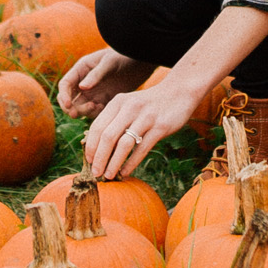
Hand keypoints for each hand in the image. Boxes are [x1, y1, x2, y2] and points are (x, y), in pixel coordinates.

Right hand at [58, 47, 147, 117]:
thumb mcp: (109, 62)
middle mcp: (85, 82)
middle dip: (70, 108)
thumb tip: (82, 87)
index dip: (63, 96)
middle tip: (76, 114)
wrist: (141, 60)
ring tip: (95, 107)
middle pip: (70, 99)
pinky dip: (96, 113)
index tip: (68, 106)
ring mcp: (95, 92)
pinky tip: (104, 109)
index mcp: (81, 70)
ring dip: (84, 111)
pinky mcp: (105, 100)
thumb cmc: (124, 55)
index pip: (65, 85)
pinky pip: (95, 111)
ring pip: (81, 107)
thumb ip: (96, 75)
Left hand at [82, 75, 201, 179]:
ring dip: (113, 163)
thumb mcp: (129, 105)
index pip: (97, 127)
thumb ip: (114, 120)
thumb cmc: (149, 104)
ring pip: (124, 144)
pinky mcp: (160, 126)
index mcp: (117, 102)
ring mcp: (145, 117)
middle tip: (95, 173)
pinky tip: (125, 172)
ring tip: (108, 175)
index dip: (91, 146)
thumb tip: (98, 147)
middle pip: (107, 137)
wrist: (179, 92)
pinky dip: (131, 162)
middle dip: (99, 158)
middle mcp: (129, 108)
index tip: (88, 161)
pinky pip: (142, 148)